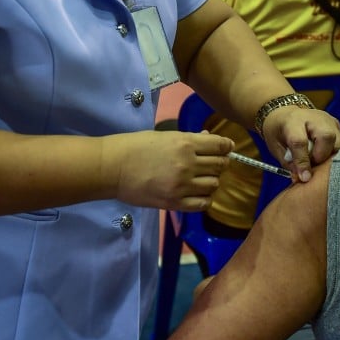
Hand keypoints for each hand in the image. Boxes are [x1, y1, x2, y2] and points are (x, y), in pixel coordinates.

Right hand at [110, 130, 232, 210]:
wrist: (113, 167)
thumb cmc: (136, 146)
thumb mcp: (165, 136)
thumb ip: (189, 139)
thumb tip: (209, 139)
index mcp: (185, 143)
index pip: (220, 146)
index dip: (226, 146)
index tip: (226, 148)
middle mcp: (188, 164)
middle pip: (220, 165)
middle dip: (220, 163)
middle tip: (212, 163)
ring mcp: (182, 185)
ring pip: (214, 185)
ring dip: (211, 180)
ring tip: (201, 178)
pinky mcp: (174, 203)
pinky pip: (203, 204)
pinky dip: (204, 198)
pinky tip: (197, 193)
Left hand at [261, 107, 339, 182]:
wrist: (287, 115)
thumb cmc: (280, 132)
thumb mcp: (276, 147)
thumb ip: (289, 163)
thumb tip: (304, 178)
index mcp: (292, 121)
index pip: (300, 141)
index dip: (302, 161)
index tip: (304, 177)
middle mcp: (313, 117)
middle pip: (326, 136)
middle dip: (321, 157)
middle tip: (311, 165)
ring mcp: (327, 119)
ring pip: (337, 142)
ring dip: (328, 157)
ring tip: (315, 161)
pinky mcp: (336, 125)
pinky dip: (332, 154)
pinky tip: (321, 156)